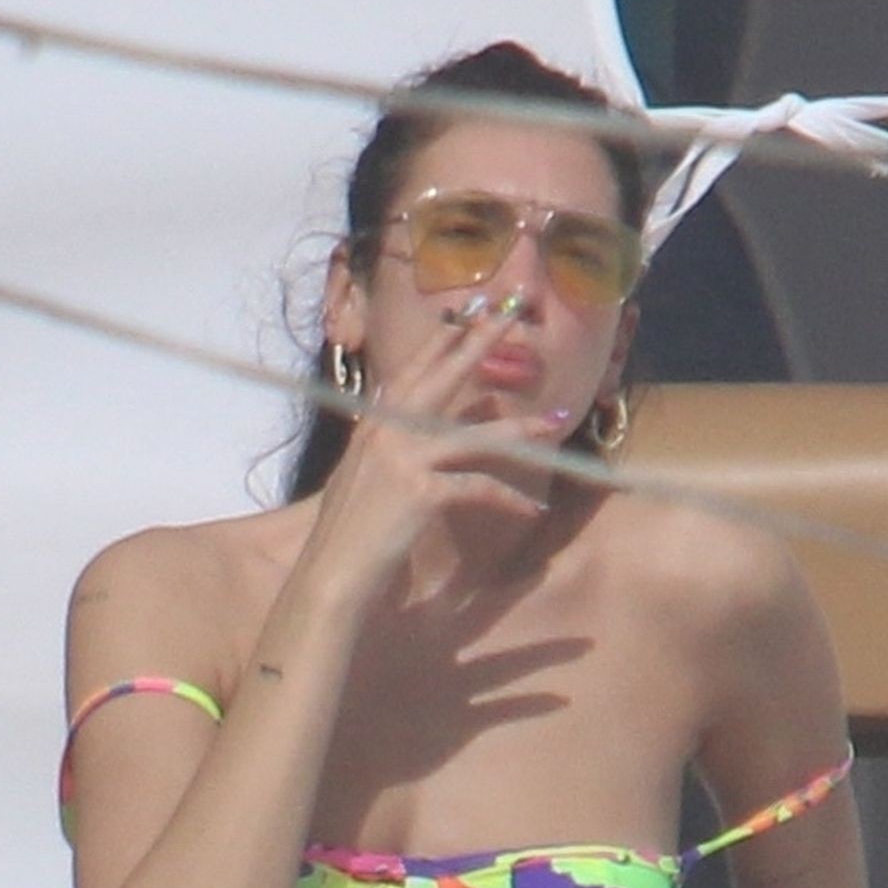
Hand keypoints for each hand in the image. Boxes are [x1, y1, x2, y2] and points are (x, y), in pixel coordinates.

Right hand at [307, 307, 562, 596]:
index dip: (438, 344)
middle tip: (509, 315)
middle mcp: (385, 433)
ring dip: (518, 430)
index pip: (410, 373)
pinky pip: (478, 488)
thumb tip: (408, 436)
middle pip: (441, 380)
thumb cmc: (347, 536)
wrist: (332, 571)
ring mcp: (402, 459)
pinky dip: (507, 499)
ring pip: (472, 435)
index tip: (465, 317)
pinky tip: (531, 508)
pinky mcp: (420, 492)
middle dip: (478, 345)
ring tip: (555, 422)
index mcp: (371, 427)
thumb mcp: (358, 479)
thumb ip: (381, 451)